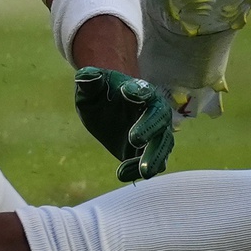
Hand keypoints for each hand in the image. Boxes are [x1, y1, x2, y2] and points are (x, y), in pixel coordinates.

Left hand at [74, 67, 175, 182]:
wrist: (106, 109)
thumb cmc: (100, 94)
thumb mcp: (90, 87)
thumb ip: (89, 80)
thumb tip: (88, 76)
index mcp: (141, 90)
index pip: (144, 90)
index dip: (139, 91)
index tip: (129, 92)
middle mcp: (154, 111)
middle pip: (159, 121)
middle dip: (149, 130)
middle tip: (135, 140)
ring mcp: (156, 133)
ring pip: (162, 146)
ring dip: (154, 158)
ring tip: (143, 172)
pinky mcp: (149, 152)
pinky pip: (151, 163)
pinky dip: (137, 170)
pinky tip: (122, 175)